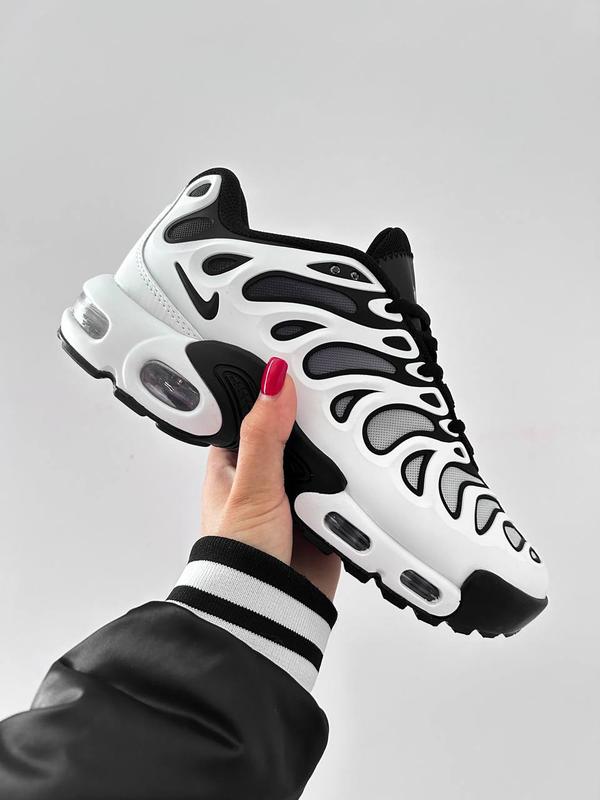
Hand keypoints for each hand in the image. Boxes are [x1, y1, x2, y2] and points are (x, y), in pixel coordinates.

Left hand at [201, 357, 340, 600]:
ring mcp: (294, 497)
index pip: (253, 412)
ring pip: (321, 462)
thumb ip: (264, 434)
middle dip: (313, 426)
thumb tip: (273, 381)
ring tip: (349, 438)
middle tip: (335, 400)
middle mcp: (264, 478)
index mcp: (234, 463)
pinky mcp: (323, 518)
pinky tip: (360, 474)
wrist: (268, 613)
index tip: (296, 365)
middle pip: (294, 434)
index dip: (272, 391)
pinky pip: (343, 492)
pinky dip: (351, 487)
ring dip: (333, 459)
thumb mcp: (251, 485)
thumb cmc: (237, 557)